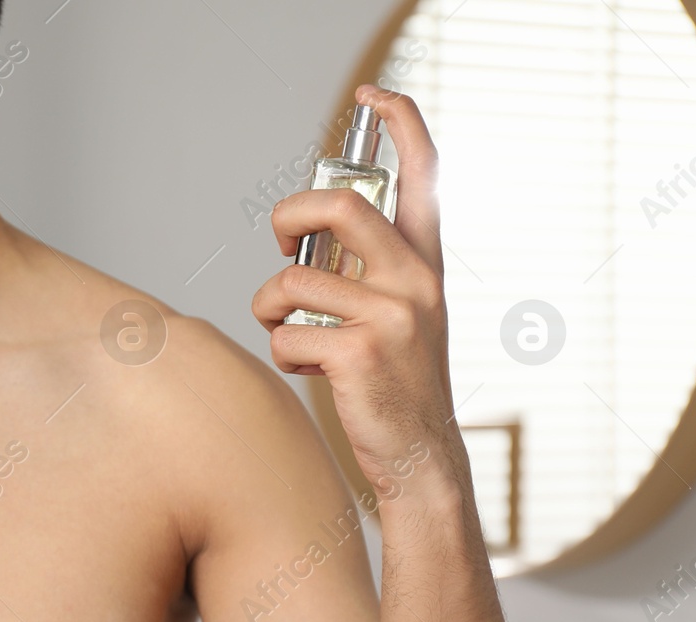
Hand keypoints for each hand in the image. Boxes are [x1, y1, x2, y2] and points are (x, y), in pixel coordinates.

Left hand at [250, 85, 456, 490]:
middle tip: (282, 240)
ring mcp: (391, 314)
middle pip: (337, 204)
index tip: (373, 94)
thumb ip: (365, 271)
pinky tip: (308, 370)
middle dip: (289, 215)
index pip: (424, 173)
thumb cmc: (393, 381)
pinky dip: (283, 353)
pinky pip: (288, 335)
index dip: (400, 122)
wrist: (419, 452)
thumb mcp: (396, 313)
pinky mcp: (361, 352)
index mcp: (424, 261)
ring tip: (290, 335)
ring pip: (292, 282)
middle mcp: (415, 278)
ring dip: (271, 311)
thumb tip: (303, 236)